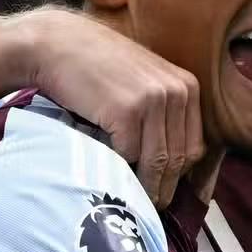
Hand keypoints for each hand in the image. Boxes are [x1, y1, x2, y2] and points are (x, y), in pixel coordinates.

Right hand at [17, 9, 204, 206]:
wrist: (57, 45)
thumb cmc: (97, 69)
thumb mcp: (143, 82)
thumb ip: (162, 114)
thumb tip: (172, 166)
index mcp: (187, 87)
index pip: (194, 146)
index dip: (181, 176)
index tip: (167, 193)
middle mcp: (177, 92)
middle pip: (178, 158)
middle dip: (164, 188)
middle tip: (151, 207)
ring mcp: (153, 100)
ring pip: (157, 162)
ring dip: (145, 186)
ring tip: (133, 199)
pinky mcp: (128, 111)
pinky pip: (129, 154)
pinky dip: (120, 167)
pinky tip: (110, 172)